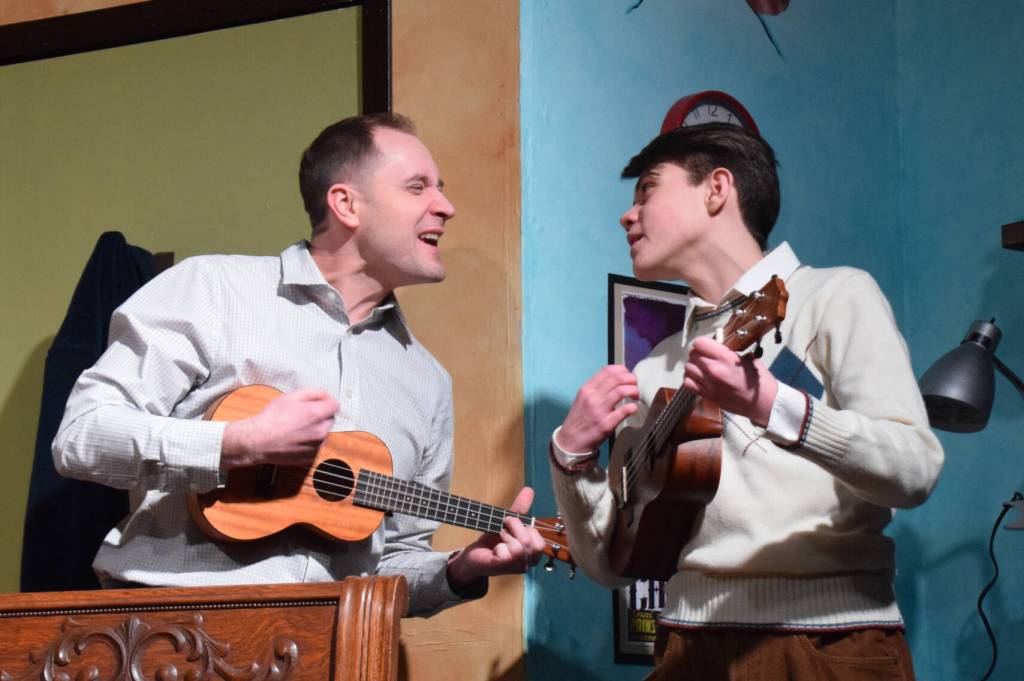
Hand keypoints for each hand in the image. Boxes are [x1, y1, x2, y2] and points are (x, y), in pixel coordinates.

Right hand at [221, 389, 338, 468]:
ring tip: (297, 428)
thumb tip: (325, 395)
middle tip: (303, 415)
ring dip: (316, 429)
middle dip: (320, 415)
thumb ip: (313, 393)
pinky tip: (295, 439)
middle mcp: (320, 431)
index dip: (326, 401)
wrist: (258, 441)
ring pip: (323, 433)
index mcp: (316, 414)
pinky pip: (316, 446)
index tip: (318, 403)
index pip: (335, 405)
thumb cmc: (272, 417)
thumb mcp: (291, 396)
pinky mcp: (310, 457)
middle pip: (330, 419)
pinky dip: (310, 442)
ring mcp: (316, 446)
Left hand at [446, 487, 546, 589]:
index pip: (539, 542)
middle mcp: (527, 563)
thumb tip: (529, 490)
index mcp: (532, 554)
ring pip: (520, 547)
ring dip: (506, 537)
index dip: (524, 529)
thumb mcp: (508, 523)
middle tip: (503, 529)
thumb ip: (520, 508)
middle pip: (529, 542)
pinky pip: (506, 553)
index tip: (511, 527)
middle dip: (514, 529)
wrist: (473, 556)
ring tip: (499, 539)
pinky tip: (494, 551)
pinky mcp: (502, 567)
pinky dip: (498, 547)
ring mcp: (515, 567)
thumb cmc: (492, 542)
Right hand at [557, 365, 639, 452]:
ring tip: (635, 396)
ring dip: (633, 391)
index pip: (608, 370)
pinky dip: (632, 407)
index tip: (628, 375)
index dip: (622, 370)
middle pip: (617, 378)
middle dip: (631, 379)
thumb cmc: (580, 419)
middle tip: (635, 385)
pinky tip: (634, 408)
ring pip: (621, 391)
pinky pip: (623, 411)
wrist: (571, 441)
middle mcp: (592, 397)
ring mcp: (599, 410)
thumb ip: (597, 388)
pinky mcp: (605, 424)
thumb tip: (617, 380)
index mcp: (587, 388)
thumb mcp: (583, 398)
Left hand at [682, 336, 776, 426]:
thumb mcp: (748, 359)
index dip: (703, 343)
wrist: (762, 404)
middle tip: (707, 357)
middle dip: (699, 354)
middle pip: (693, 355)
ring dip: (694, 366)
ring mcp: (708, 384)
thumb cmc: (759, 380)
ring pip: (688, 368)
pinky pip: (687, 383)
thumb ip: (731, 352)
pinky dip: (690, 379)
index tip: (709, 347)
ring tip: (702, 368)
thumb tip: (719, 346)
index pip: (699, 343)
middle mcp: (713, 369)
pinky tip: (699, 379)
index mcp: (725, 358)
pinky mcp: (706, 395)